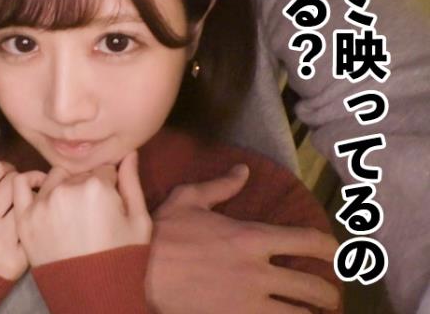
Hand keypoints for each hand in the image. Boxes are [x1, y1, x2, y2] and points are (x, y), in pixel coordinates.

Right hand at [0, 159, 45, 279]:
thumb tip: (2, 173)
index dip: (5, 168)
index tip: (7, 174)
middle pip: (14, 182)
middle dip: (19, 180)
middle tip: (20, 187)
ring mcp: (0, 240)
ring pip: (27, 203)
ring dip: (30, 200)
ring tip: (28, 203)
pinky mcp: (16, 259)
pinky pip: (32, 229)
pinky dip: (32, 223)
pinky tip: (31, 223)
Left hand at [13, 151, 151, 266]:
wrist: (91, 294)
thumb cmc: (120, 258)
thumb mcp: (139, 222)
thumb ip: (132, 183)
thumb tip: (129, 154)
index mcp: (97, 187)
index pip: (104, 170)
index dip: (109, 185)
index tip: (109, 202)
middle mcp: (67, 189)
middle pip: (79, 175)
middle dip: (87, 187)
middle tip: (91, 212)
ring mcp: (42, 203)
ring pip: (54, 178)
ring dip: (62, 186)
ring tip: (70, 210)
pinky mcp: (25, 218)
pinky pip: (19, 185)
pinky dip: (29, 182)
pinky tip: (41, 193)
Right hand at [145, 164, 340, 312]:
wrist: (136, 272)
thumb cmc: (162, 235)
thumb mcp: (187, 200)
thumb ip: (220, 186)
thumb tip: (243, 171)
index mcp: (252, 238)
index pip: (309, 242)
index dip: (331, 249)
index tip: (334, 254)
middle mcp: (259, 272)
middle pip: (314, 288)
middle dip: (329, 294)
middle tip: (329, 297)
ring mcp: (249, 303)